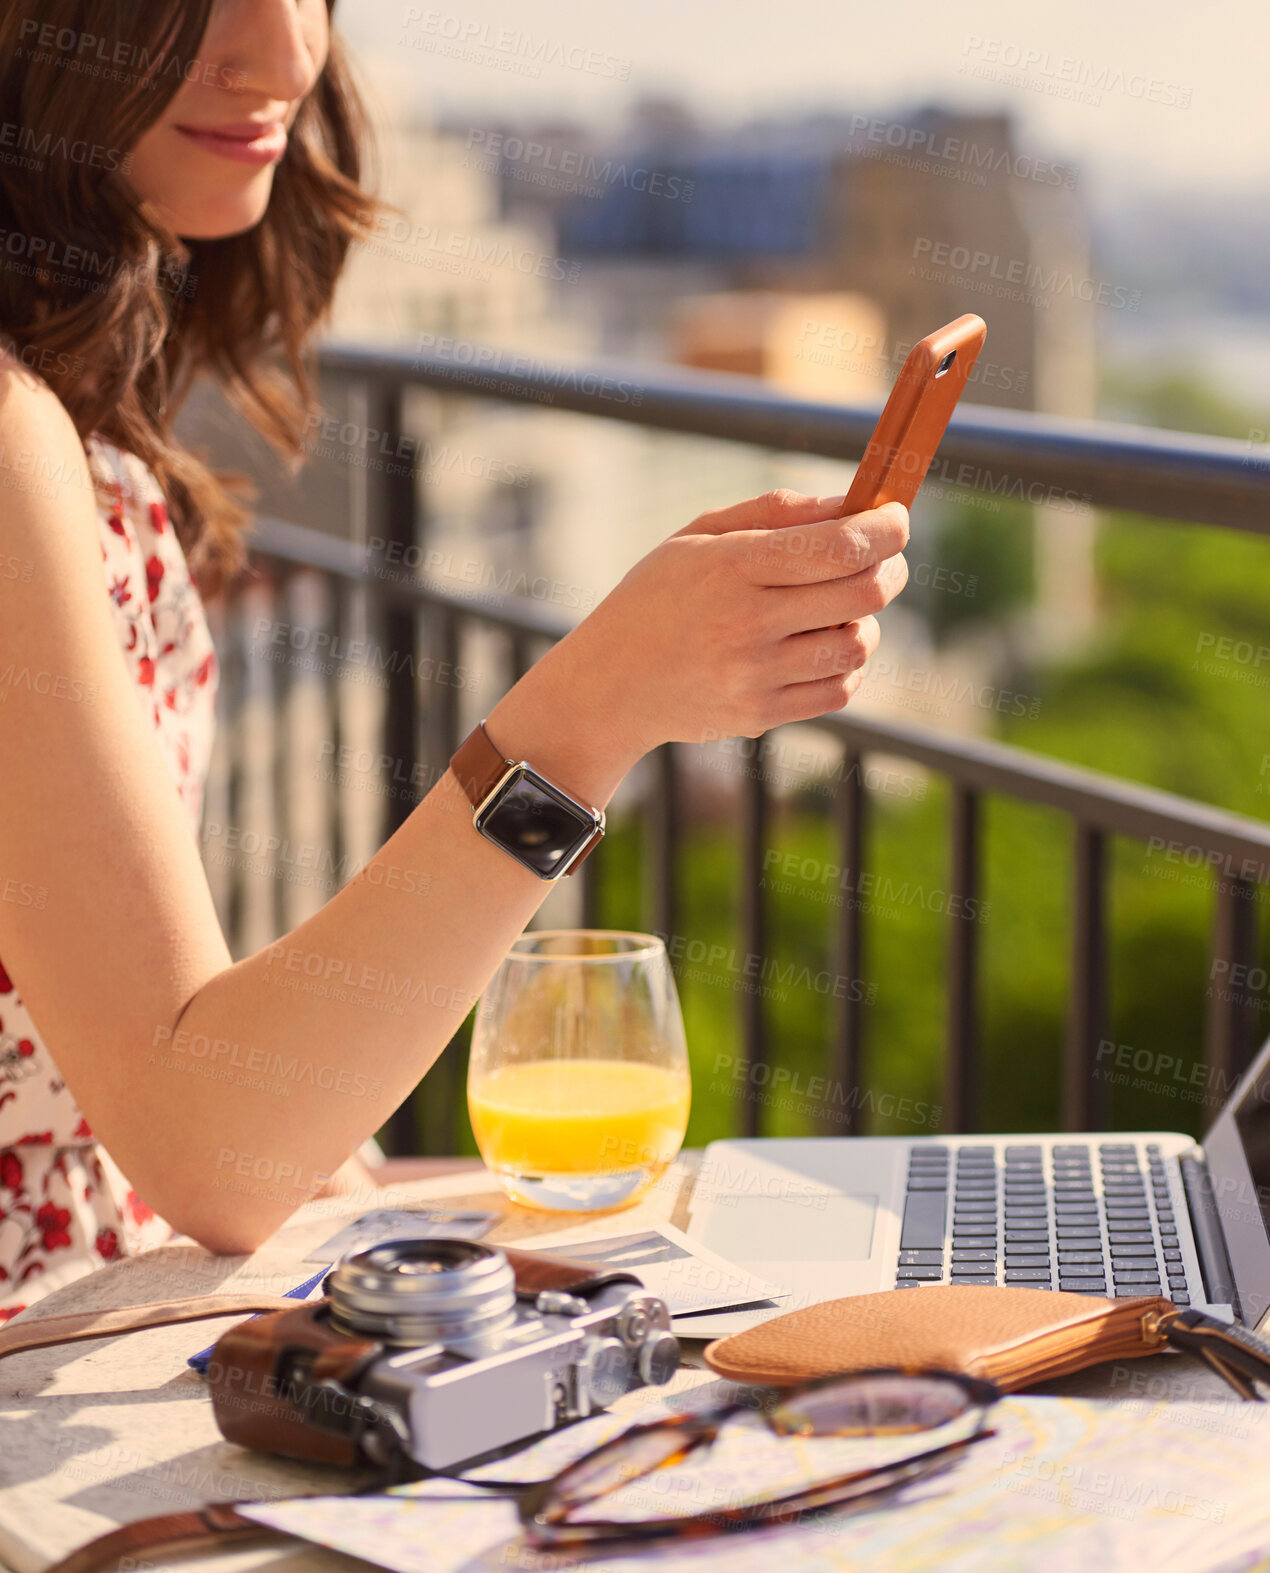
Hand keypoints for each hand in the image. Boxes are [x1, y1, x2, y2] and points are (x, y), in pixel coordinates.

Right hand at [485, 489, 908, 806]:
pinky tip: (820, 647)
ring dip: (864, 622)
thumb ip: (775, 512)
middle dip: (890, 569)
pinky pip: (839, 689)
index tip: (897, 519)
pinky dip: (844, 665)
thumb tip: (851, 504)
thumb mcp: (698, 536)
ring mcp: (755, 674)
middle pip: (865, 593)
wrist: (610, 684)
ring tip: (838, 609)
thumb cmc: (659, 596)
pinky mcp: (760, 715)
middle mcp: (746, 621)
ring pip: (858, 644)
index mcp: (731, 565)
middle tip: (885, 560)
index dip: (887, 529)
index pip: (840, 545)